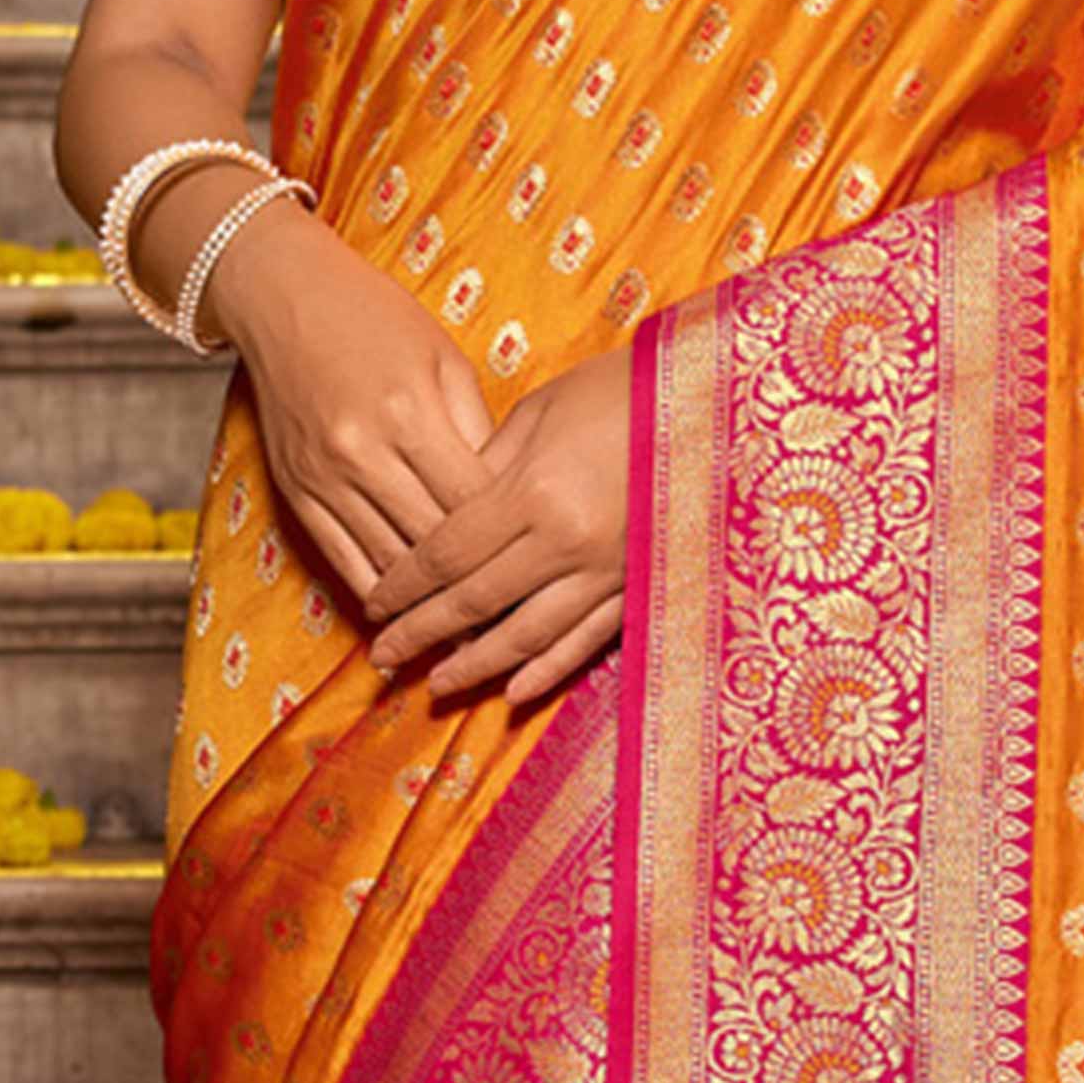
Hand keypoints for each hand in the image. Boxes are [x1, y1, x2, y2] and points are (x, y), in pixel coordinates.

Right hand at [207, 205, 493, 600]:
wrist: (282, 296)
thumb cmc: (375, 318)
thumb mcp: (443, 357)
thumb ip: (478, 430)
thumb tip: (510, 499)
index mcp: (409, 414)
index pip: (472, 503)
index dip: (509, 542)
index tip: (541, 570)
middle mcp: (362, 454)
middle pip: (433, 544)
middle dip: (477, 586)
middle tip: (519, 620)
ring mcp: (324, 478)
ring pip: (389, 564)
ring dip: (429, 606)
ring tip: (471, 638)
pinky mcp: (297, 493)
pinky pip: (343, 561)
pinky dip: (379, 595)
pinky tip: (409, 616)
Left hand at [363, 351, 628, 709]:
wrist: (710, 399)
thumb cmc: (618, 390)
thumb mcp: (539, 413)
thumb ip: (488, 469)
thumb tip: (442, 517)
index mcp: (533, 492)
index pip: (447, 554)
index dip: (404, 586)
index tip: (374, 606)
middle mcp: (567, 542)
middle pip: (475, 602)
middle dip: (422, 634)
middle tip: (383, 659)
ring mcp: (608, 571)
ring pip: (528, 635)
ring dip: (476, 666)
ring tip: (437, 684)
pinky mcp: (639, 583)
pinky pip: (587, 640)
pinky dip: (548, 669)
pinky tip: (515, 692)